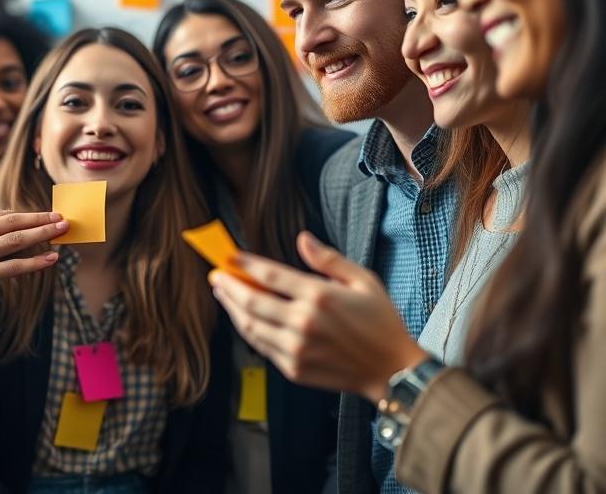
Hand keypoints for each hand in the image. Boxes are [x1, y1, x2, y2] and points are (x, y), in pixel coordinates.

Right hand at [0, 193, 65, 325]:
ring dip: (42, 234)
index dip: (27, 215)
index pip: (3, 214)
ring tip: (62, 230)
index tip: (45, 215)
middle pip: (13, 223)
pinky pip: (14, 267)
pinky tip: (51, 259)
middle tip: (61, 217)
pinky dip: (35, 262)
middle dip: (40, 219)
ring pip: (16, 241)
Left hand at [210, 231, 427, 403]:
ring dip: (231, 308)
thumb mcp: (363, 281)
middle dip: (228, 285)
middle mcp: (303, 323)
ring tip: (223, 293)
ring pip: (249, 325)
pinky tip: (243, 317)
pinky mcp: (294, 368)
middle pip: (250, 301)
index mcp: (319, 297)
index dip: (244, 264)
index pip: (269, 275)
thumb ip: (328, 259)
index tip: (230, 256)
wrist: (392, 371)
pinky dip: (247, 329)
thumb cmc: (381, 322)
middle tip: (216, 275)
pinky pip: (260, 346)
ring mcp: (296, 348)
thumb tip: (302, 239)